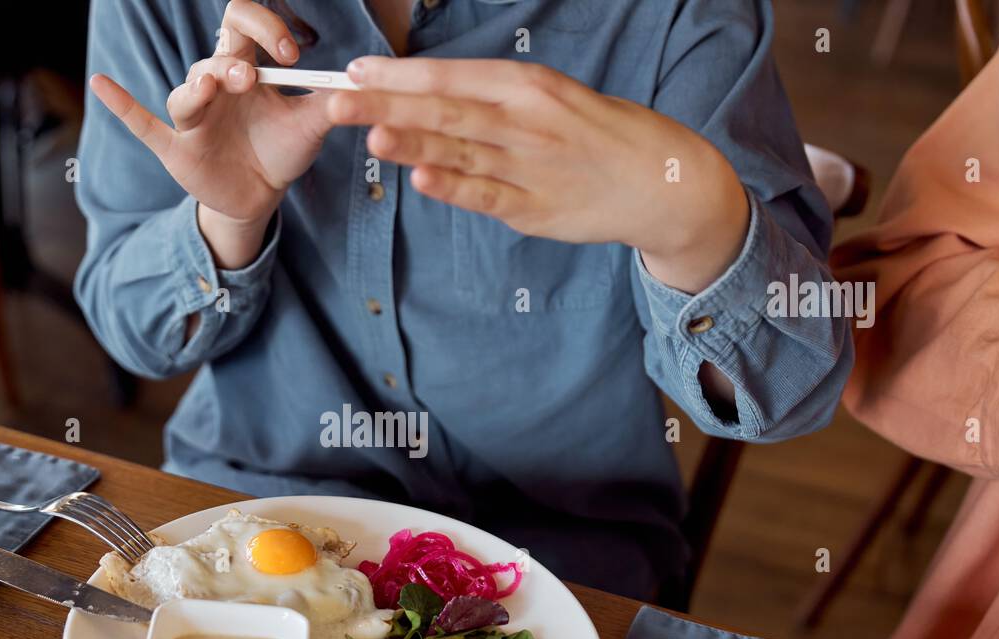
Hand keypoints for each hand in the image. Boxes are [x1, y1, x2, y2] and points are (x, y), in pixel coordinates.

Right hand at [90, 0, 333, 267]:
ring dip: (203, 85)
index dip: (264, 26)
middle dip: (234, 60)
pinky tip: (101, 84)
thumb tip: (362, 82)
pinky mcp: (176, 148)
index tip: (292, 53)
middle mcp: (215, 85)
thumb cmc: (280, 150)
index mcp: (246, 67)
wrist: (259, 197)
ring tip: (220, 87)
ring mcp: (193, 116)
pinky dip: (122, 106)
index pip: (243, 24)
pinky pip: (143, 123)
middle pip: (214, 53)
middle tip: (255, 78)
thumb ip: (331, 102)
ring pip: (187, 89)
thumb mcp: (311, 127)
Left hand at [329, 57, 749, 292]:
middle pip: (445, 109)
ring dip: (411, 142)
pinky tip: (420, 177)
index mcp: (528, 86)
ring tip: (367, 134)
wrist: (662, 182)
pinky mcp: (534, 208)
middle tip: (336, 99)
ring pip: (460, 150)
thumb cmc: (600, 135)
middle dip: (387, 104)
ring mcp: (529, 166)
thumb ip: (496, 100)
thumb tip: (433, 96)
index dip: (400, 75)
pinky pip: (486, 195)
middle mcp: (525, 120)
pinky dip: (453, 187)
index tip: (355, 70)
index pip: (452, 77)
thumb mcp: (553, 99)